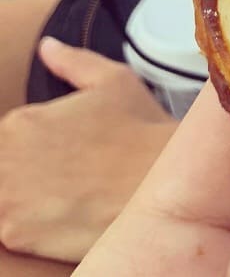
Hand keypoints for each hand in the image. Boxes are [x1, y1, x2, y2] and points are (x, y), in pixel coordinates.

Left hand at [0, 37, 174, 261]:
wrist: (161, 184)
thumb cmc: (139, 132)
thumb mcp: (113, 81)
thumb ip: (72, 62)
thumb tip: (47, 47)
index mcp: (21, 121)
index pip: (5, 137)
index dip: (30, 147)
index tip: (56, 154)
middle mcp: (4, 158)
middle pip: (1, 167)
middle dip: (21, 170)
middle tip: (61, 175)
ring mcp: (6, 198)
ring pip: (2, 197)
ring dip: (21, 198)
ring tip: (60, 197)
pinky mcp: (14, 233)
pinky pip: (7, 231)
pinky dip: (28, 226)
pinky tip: (60, 217)